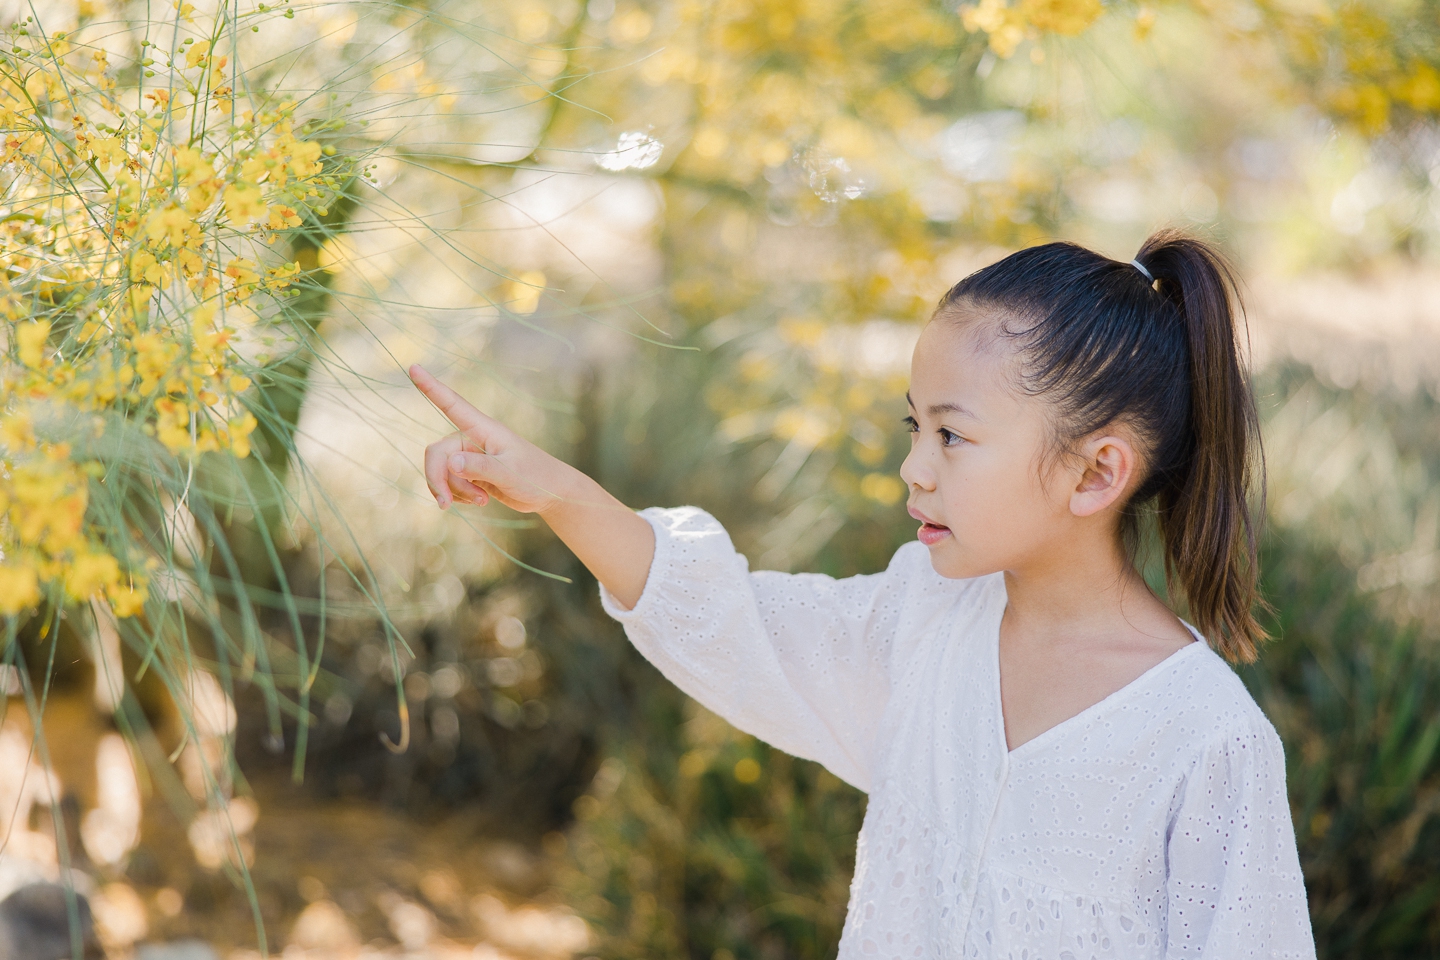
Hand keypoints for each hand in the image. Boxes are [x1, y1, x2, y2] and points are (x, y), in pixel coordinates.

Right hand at [410, 364, 575, 513]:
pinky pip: (449, 484)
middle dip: (438, 480)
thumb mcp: (511, 473)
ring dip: (455, 491)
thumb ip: (482, 468)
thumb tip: (451, 462)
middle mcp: (472, 438)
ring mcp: (469, 456)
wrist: (551, 494)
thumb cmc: (537, 477)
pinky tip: (480, 500)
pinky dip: (458, 496)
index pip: (452, 404)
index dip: (431, 387)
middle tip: (445, 505)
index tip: (413, 367)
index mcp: (484, 429)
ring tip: (482, 501)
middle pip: (436, 454)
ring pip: (442, 472)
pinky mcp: (470, 472)